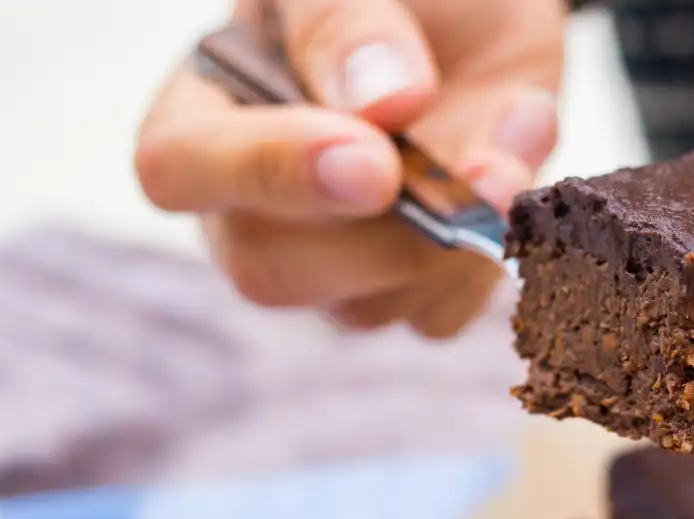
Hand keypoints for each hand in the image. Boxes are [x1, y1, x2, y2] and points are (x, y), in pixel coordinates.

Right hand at [135, 0, 564, 337]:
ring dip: (455, 242)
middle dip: (381, 237)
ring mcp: (331, 255)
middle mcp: (256, 199)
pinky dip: (493, 255)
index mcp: (210, 107)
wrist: (486, 15)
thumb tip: (380, 104)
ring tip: (511, 144)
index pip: (178, 169)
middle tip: (474, 174)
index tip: (371, 161)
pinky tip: (515, 168)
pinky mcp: (407, 283)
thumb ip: (344, 21)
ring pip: (365, 309)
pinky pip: (439, 314)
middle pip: (269, 270)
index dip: (269, 175)